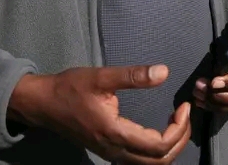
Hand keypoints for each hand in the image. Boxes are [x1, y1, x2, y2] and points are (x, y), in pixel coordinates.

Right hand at [8, 65, 190, 164]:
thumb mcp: (101, 76)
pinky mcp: (109, 152)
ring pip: (150, 164)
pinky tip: (159, 129)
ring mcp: (111, 154)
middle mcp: (115, 150)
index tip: (183, 106)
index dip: (178, 129)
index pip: (158, 145)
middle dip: (179, 139)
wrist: (43, 104)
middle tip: (185, 114)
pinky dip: (157, 151)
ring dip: (170, 147)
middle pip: (159, 161)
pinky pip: (140, 161)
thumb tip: (164, 71)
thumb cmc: (70, 88)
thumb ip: (133, 76)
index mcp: (115, 133)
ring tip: (176, 121)